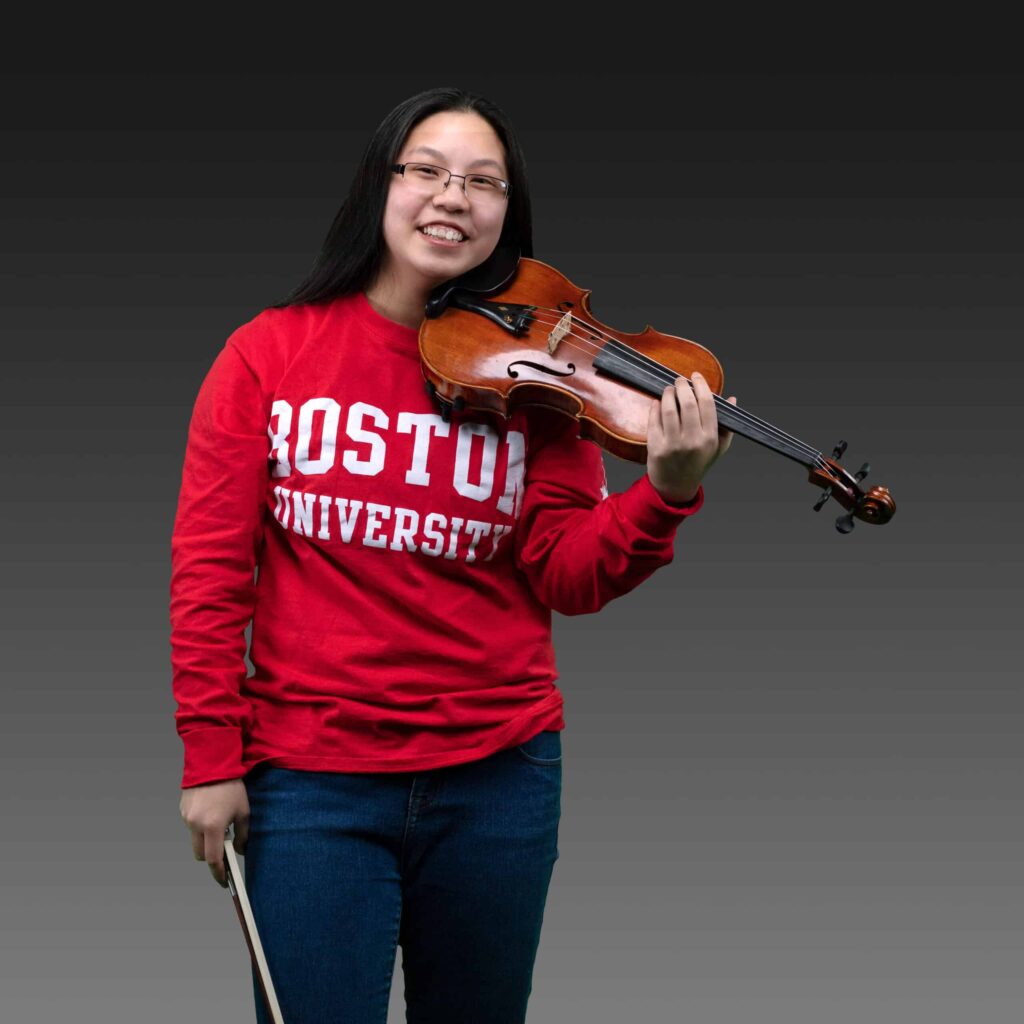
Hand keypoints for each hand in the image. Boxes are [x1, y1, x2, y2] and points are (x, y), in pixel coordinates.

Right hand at [179, 779, 249, 887]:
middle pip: (200, 854)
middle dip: (211, 857)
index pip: (213, 859)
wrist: (212, 763)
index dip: (219, 873)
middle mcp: (196, 825)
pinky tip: (211, 813)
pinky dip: (200, 826)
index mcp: (213, 826)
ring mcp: (186, 818)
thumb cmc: (231, 787)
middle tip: (224, 853)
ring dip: (205, 839)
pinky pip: (191, 825)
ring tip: (219, 825)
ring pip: (195, 840)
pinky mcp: (182, 810)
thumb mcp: (243, 811)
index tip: (224, 881)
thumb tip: (240, 850)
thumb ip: (243, 834)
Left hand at [647, 371, 736, 503]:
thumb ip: (726, 424)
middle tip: (680, 380)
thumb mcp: (717, 448)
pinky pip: (654, 420)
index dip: (701, 385)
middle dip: (683, 386)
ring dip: (668, 394)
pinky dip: (655, 407)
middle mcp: (692, 441)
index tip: (696, 376)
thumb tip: (732, 399)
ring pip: (669, 409)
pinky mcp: (656, 447)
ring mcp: (673, 444)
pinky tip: (658, 402)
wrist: (675, 487)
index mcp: (709, 438)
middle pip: (687, 403)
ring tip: (669, 389)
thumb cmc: (698, 464)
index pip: (707, 404)